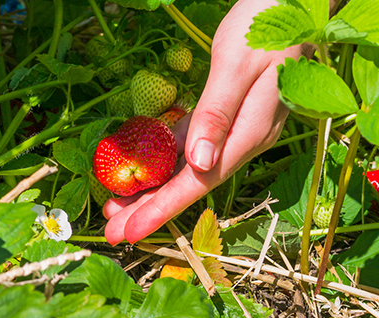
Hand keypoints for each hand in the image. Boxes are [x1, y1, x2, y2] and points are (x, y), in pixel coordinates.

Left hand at [103, 0, 304, 243]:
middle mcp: (244, 137)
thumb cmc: (268, 24)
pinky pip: (191, 142)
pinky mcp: (226, 111)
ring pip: (188, 166)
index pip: (199, 181)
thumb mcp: (239, 64)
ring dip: (154, 187)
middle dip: (150, 208)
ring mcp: (236, 127)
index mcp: (250, 131)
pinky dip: (166, 157)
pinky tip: (143, 169)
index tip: (131, 231)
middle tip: (110, 231)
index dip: (163, 209)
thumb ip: (218, 114)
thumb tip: (199, 164)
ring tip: (118, 206)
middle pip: (191, 182)